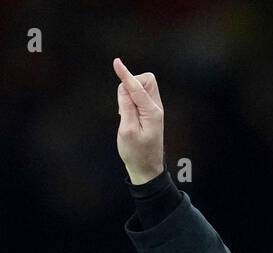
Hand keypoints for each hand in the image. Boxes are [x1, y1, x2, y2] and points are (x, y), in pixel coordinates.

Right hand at [113, 57, 164, 184]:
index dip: (125, 75)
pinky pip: (141, 96)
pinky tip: (128, 115)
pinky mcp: (150, 113)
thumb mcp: (127, 131)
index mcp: (151, 112)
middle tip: (123, 105)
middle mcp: (156, 108)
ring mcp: (154, 110)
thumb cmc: (136, 153)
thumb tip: (124, 88)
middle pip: (146, 81)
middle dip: (132, 84)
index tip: (116, 62)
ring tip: (125, 114)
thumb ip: (126, 107)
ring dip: (131, 93)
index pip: (137, 87)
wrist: (146, 169)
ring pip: (144, 87)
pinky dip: (132, 100)